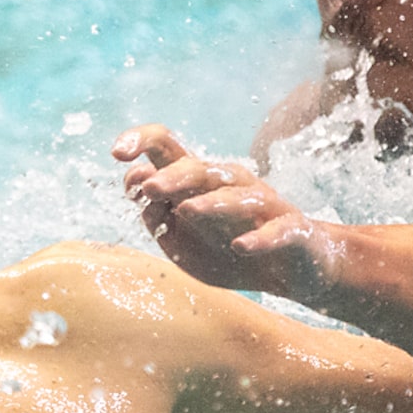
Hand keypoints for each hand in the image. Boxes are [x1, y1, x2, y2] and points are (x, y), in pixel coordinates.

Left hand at [113, 124, 331, 298]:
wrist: (295, 270)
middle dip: (173, 177)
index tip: (117, 153)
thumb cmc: (230, 251)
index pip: (167, 147)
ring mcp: (263, 206)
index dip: (141, 142)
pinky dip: (259, 239)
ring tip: (188, 211)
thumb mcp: (181, 241)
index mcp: (198, 182)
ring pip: (237, 197)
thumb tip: (136, 183)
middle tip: (149, 189)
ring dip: (211, 204)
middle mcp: (231, 185)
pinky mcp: (292, 231)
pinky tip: (242, 247)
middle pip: (199, 169)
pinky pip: (276, 231)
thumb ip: (155, 215)